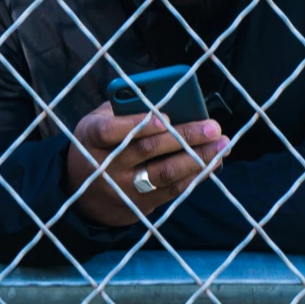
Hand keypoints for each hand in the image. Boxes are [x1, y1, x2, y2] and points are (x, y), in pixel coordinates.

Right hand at [66, 102, 229, 225]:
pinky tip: (213, 162)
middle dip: (183, 137)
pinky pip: (171, 191)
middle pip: (147, 150)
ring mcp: (123, 188)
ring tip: (221, 145)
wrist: (83, 193)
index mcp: (91, 137)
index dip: (138, 124)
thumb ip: (124, 109)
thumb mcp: (97, 121)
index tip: (166, 116)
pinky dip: (195, 176)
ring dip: (196, 159)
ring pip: (163, 173)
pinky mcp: (139, 205)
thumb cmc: (100, 144)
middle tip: (212, 127)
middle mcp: (106, 165)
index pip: (111, 130)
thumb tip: (164, 98)